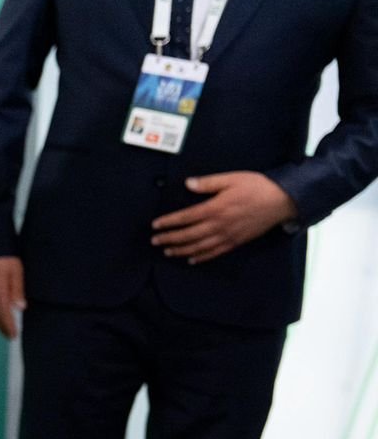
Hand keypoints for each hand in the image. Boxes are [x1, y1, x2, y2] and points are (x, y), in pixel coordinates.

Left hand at [151, 172, 297, 264]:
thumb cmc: (257, 187)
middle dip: (170, 239)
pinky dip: (202, 257)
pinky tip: (192, 259)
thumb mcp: (231, 179)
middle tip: (155, 241)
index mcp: (215, 208)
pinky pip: (215, 252)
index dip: (169, 222)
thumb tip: (188, 183)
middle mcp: (219, 225)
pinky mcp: (236, 242)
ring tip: (167, 251)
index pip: (185, 218)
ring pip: (199, 247)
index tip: (156, 225)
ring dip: (181, 250)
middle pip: (188, 235)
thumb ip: (208, 182)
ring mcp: (228, 236)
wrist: (282, 201)